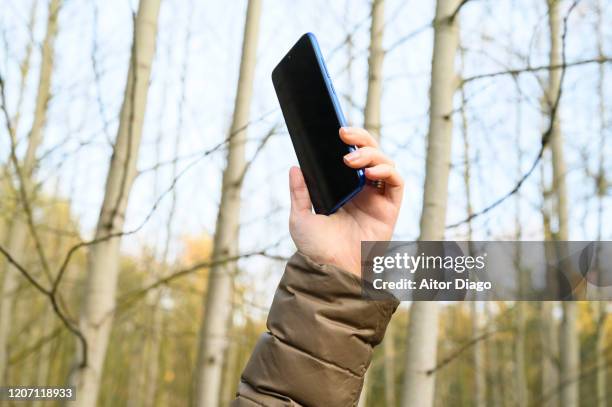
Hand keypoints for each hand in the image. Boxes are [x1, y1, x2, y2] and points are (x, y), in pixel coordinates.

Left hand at [289, 127, 403, 276]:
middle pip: (370, 153)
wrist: (330, 270)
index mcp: (343, 189)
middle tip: (344, 136)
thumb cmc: (316, 249)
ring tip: (351, 160)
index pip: (350, 156)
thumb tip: (295, 167)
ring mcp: (376, 198)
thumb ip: (299, 193)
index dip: (349, 140)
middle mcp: (362, 190)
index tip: (336, 130)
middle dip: (361, 139)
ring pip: (385, 163)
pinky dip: (387, 170)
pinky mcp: (389, 209)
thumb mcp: (300, 217)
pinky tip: (370, 172)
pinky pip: (396, 182)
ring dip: (371, 154)